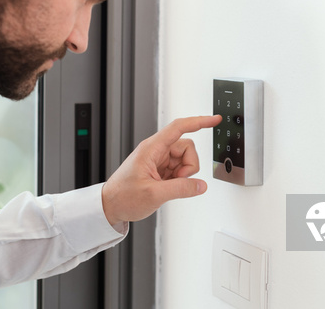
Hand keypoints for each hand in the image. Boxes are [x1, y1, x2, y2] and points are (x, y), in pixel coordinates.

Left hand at [101, 115, 221, 225]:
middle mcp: (155, 151)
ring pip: (185, 159)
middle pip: (186, 147)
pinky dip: (179, 179)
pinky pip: (179, 169)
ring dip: (184, 174)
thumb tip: (200, 185)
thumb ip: (180, 189)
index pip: (179, 127)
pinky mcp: (160, 170)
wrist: (110, 206)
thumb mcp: (154, 194)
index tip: (214, 119)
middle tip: (177, 181)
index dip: (199, 122)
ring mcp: (158, 160)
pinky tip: (167, 187)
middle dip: (189, 165)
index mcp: (151, 148)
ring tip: (169, 186)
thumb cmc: (123, 196)